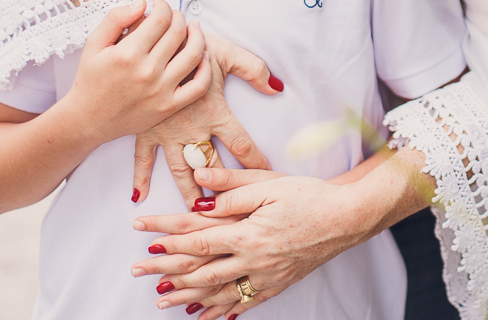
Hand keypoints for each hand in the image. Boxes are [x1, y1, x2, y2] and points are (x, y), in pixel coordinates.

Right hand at [64, 0, 209, 144]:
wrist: (88, 120)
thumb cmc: (90, 79)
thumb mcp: (93, 44)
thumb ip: (115, 19)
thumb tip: (142, 2)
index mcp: (127, 54)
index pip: (160, 19)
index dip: (164, 6)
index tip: (160, 4)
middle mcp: (147, 71)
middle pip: (178, 33)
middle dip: (179, 17)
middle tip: (174, 15)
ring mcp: (160, 90)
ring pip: (194, 55)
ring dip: (198, 36)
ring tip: (193, 28)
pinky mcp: (169, 106)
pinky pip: (199, 85)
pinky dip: (206, 68)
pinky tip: (204, 55)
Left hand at [132, 168, 375, 317]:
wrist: (348, 218)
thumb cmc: (311, 196)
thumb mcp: (271, 183)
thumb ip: (233, 186)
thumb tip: (199, 181)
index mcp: (247, 233)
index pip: (196, 237)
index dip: (166, 235)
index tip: (142, 232)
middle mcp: (253, 260)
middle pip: (200, 270)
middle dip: (166, 271)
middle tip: (139, 272)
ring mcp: (265, 276)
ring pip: (218, 292)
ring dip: (187, 296)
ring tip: (162, 299)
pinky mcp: (278, 283)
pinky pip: (245, 303)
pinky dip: (223, 311)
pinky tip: (208, 316)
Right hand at [133, 34, 280, 207]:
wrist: (153, 41)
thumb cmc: (193, 44)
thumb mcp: (228, 53)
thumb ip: (255, 70)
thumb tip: (276, 87)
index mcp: (215, 112)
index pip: (242, 146)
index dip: (257, 163)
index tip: (267, 177)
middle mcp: (191, 129)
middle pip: (212, 168)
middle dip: (222, 191)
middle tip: (231, 213)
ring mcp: (166, 132)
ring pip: (180, 171)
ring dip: (188, 193)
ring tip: (195, 214)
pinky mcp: (145, 130)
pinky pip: (142, 158)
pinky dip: (140, 178)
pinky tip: (139, 197)